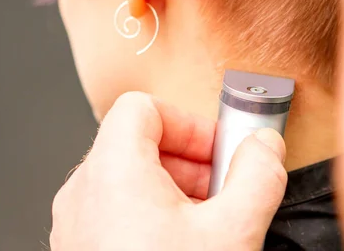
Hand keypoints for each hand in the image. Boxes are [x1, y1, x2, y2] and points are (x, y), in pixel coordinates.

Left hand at [50, 92, 287, 250]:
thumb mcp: (232, 232)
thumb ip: (258, 176)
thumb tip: (266, 147)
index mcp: (112, 171)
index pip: (142, 108)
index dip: (188, 121)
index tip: (220, 151)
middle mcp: (84, 193)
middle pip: (137, 142)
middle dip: (190, 161)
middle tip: (223, 190)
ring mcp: (77, 224)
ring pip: (129, 180)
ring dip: (175, 192)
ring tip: (208, 226)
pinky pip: (117, 211)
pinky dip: (153, 217)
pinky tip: (182, 249)